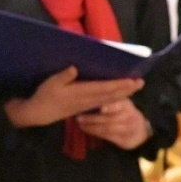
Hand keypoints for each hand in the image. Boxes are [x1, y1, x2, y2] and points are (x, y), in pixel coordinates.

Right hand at [5, 67, 143, 128]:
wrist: (39, 113)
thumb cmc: (44, 96)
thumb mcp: (50, 83)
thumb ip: (63, 76)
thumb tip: (74, 68)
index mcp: (80, 92)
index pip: (104, 88)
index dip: (119, 84)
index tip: (132, 80)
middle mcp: (87, 99)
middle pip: (111, 94)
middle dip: (126, 89)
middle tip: (141, 83)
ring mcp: (87, 105)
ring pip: (109, 99)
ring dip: (123, 94)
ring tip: (135, 88)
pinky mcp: (85, 107)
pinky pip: (103, 102)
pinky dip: (114, 98)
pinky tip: (120, 96)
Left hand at [74, 98, 153, 149]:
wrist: (138, 130)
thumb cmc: (122, 111)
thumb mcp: (119, 101)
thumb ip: (108, 95)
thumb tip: (86, 84)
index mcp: (126, 103)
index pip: (119, 104)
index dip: (111, 107)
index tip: (101, 108)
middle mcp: (128, 115)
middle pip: (110, 118)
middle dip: (93, 118)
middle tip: (78, 116)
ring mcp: (126, 128)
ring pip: (107, 128)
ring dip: (91, 126)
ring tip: (79, 122)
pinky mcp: (123, 138)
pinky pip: (106, 136)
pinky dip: (94, 132)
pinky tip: (84, 128)